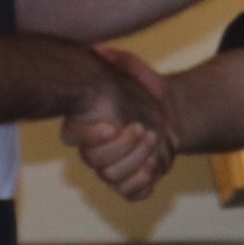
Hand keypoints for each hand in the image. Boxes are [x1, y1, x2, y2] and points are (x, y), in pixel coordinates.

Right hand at [62, 49, 175, 200]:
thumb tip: (98, 50)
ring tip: (152, 141)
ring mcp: (112, 167)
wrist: (170, 110)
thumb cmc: (143, 90)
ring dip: (136, 162)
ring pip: (113, 178)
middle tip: (143, 128)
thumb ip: (118, 61)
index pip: (73, 136)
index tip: (110, 126)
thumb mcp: (134, 70)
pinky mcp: (132, 180)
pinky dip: (142, 185)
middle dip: (124, 147)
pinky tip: (152, 166)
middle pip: (97, 162)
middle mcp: (94, 150)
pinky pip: (131, 195)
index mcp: (87, 125)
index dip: (91, 135)